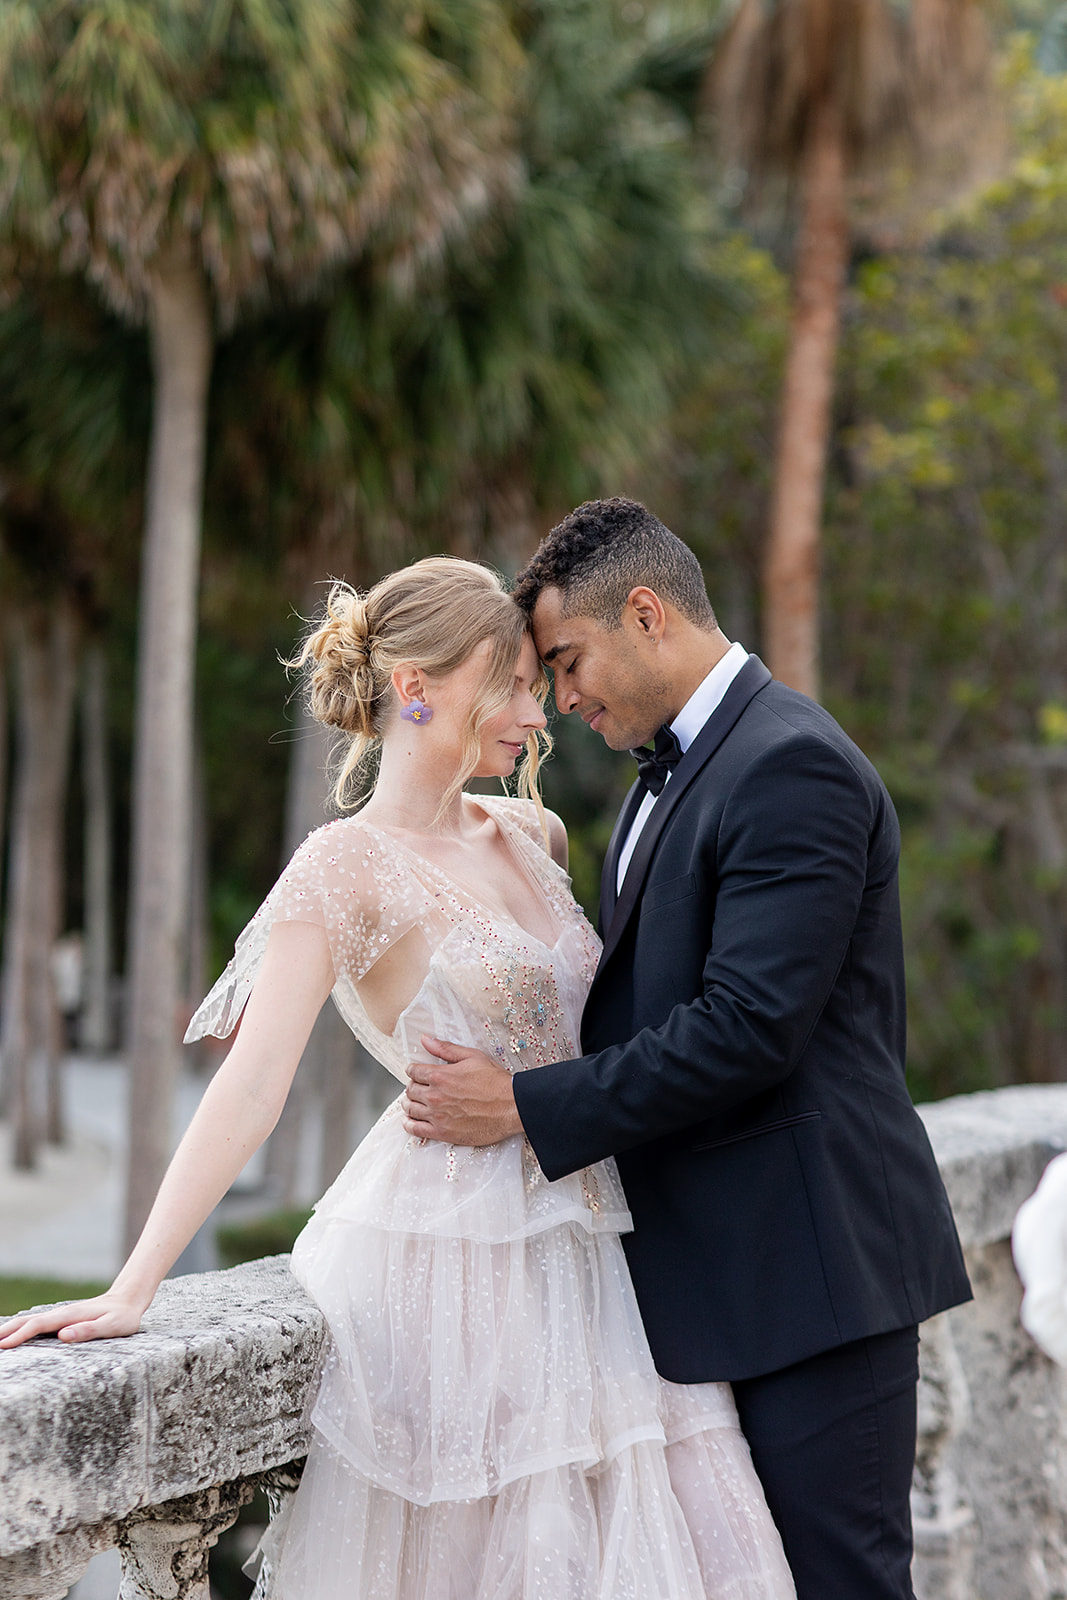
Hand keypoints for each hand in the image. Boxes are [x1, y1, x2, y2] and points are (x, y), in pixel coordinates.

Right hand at [0, 1291, 145, 1349]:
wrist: (129, 1299)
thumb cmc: (123, 1316)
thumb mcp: (112, 1326)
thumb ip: (88, 1330)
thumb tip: (63, 1335)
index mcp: (70, 1316)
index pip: (38, 1326)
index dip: (20, 1335)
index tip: (3, 1346)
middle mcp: (62, 1314)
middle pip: (28, 1321)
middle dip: (7, 1331)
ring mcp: (61, 1316)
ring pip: (31, 1321)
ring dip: (11, 1329)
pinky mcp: (64, 1320)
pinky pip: (37, 1324)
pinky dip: (22, 1328)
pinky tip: (15, 1334)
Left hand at [404, 1037, 523, 1146]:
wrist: (512, 1107)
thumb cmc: (496, 1082)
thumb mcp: (472, 1056)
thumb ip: (445, 1048)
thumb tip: (425, 1040)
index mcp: (440, 1075)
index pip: (413, 1071)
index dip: (414, 1070)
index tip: (417, 1072)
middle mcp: (435, 1096)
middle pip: (410, 1090)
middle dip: (413, 1086)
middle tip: (419, 1087)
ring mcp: (437, 1116)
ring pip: (410, 1109)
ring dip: (409, 1104)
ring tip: (414, 1102)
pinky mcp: (443, 1133)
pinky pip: (415, 1130)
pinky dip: (409, 1125)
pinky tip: (410, 1121)